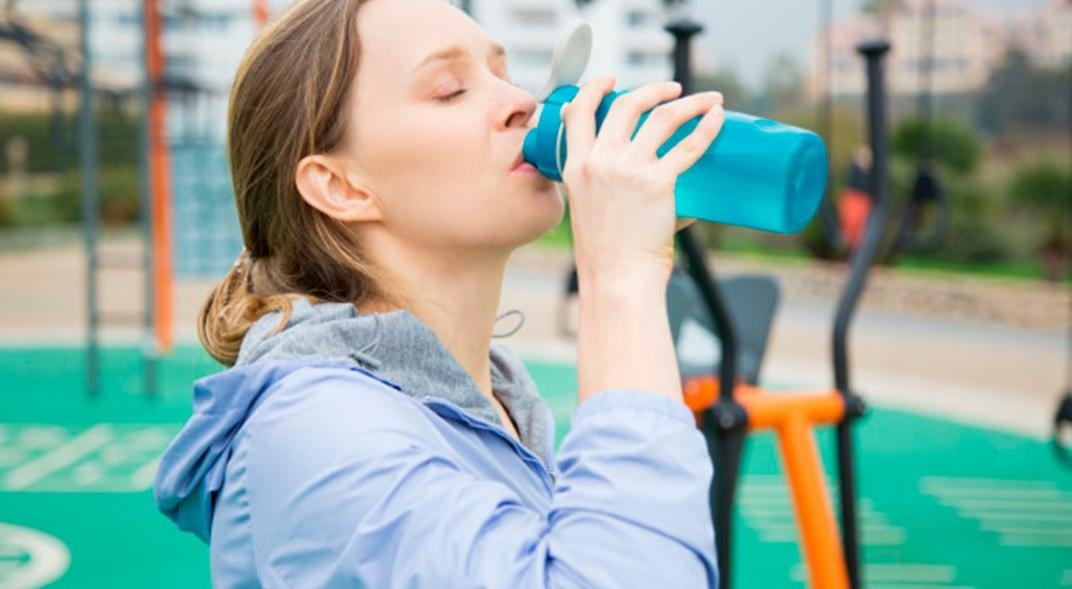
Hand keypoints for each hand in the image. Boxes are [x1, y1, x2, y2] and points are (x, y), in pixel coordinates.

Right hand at [560, 74, 723, 285]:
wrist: (617, 279)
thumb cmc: (608, 256)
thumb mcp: (593, 214)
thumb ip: (621, 196)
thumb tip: (678, 198)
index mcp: (575, 168)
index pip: (577, 112)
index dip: (593, 89)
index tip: (608, 80)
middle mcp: (598, 162)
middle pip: (626, 105)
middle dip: (652, 90)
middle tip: (673, 91)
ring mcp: (627, 170)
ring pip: (661, 117)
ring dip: (688, 102)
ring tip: (707, 100)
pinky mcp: (657, 182)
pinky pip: (688, 145)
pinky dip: (707, 126)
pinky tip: (718, 117)